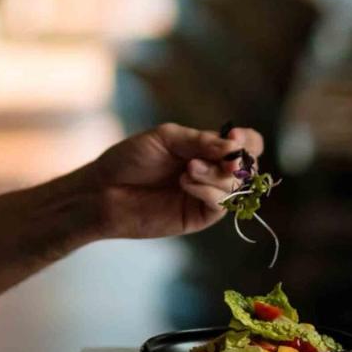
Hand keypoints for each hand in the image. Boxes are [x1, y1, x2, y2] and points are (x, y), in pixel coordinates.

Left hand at [83, 122, 264, 239]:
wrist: (104, 189)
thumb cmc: (130, 158)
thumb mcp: (166, 138)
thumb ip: (201, 141)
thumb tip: (236, 147)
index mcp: (206, 149)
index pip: (246, 144)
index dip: (247, 140)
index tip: (236, 136)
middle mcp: (211, 172)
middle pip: (248, 167)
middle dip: (235, 160)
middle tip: (221, 156)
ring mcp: (206, 195)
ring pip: (235, 187)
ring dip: (216, 175)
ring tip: (187, 170)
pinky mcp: (198, 216)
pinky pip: (220, 205)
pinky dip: (209, 191)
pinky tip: (185, 182)